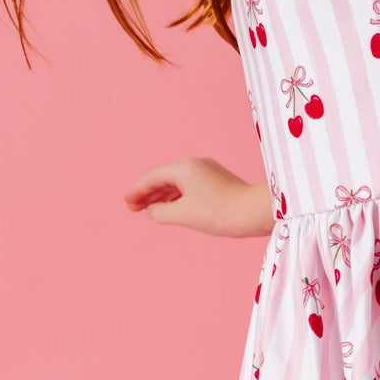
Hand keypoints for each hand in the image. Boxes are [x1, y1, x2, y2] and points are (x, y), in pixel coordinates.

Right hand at [123, 157, 273, 236]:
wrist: (253, 212)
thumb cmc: (218, 212)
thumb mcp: (182, 214)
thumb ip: (160, 212)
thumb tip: (152, 210)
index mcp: (184, 167)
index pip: (153, 178)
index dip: (137, 190)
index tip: (126, 201)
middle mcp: (196, 165)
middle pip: (165, 178)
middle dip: (148, 193)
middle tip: (133, 208)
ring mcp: (208, 172)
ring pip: (177, 184)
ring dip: (161, 196)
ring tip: (148, 210)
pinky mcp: (218, 182)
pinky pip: (189, 188)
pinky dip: (176, 198)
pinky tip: (172, 208)